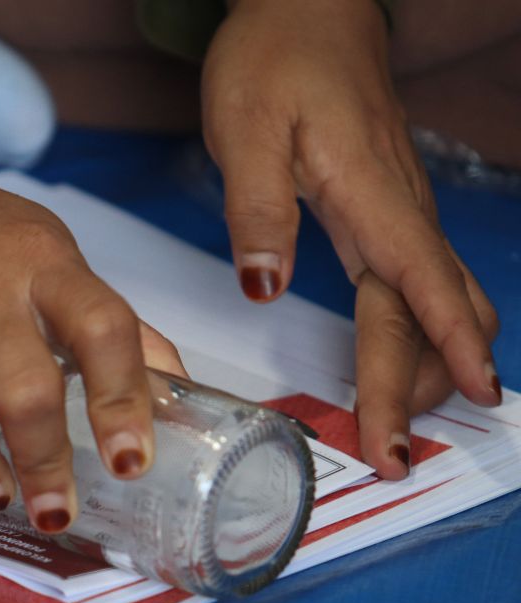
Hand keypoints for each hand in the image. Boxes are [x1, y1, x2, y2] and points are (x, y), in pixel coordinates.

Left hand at [202, 0, 500, 477]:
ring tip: (400, 424)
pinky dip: (423, 331)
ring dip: (430, 364)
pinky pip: (421, 282)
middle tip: (394, 456)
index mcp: (372, 197)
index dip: (442, 352)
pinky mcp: (387, 210)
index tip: (456, 407)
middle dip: (420, 389)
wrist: (305, 8)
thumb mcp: (247, 129)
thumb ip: (258, 211)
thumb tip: (265, 288)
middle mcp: (399, 211)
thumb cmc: (275, 60)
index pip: (417, 289)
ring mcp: (400, 212)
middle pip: (427, 313)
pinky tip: (409, 360)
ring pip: (437, 300)